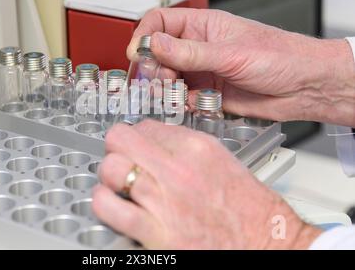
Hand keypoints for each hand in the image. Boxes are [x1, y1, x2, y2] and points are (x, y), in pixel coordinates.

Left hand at [92, 121, 321, 248]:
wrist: (265, 242)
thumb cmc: (246, 206)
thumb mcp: (219, 159)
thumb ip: (183, 146)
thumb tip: (153, 140)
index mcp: (195, 147)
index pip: (144, 126)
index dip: (135, 136)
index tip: (134, 145)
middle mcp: (177, 169)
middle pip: (120, 139)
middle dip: (115, 148)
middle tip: (120, 158)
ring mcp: (164, 200)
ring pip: (111, 169)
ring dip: (108, 175)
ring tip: (116, 183)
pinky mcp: (155, 232)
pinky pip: (109, 208)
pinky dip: (104, 203)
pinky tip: (113, 205)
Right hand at [127, 8, 354, 126]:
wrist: (305, 88)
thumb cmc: (281, 57)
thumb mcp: (231, 53)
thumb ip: (190, 52)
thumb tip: (156, 44)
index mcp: (204, 26)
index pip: (162, 22)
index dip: (146, 35)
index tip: (139, 52)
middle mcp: (200, 49)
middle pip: (160, 54)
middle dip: (154, 67)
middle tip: (160, 79)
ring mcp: (203, 72)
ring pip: (170, 78)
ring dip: (167, 88)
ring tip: (175, 94)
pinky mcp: (209, 95)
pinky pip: (184, 99)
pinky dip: (183, 104)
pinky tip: (194, 104)